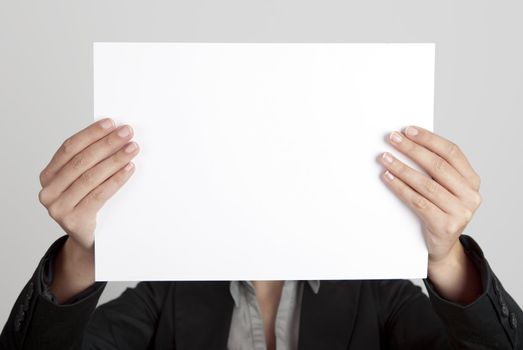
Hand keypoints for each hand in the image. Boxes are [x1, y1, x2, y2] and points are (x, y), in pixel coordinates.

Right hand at [38, 118, 138, 301]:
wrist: (91, 244)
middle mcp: (48, 191)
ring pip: (90, 176)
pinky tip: (129, 168)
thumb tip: (115, 133)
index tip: (111, 123)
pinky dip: (116, 179)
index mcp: (48, 176)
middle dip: (106, 144)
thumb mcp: (87, 183)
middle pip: (81, 160)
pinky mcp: (73, 221)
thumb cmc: (92, 207)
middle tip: (127, 132)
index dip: (91, 134)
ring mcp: (57, 208)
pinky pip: (98, 194)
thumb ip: (92, 162)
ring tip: (133, 148)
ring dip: (114, 159)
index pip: (69, 148)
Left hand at [379, 125, 482, 303]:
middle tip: (392, 139)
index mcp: (472, 180)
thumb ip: (435, 169)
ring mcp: (460, 212)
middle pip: (437, 165)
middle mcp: (470, 195)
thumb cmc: (438, 210)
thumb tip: (407, 141)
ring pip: (425, 184)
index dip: (429, 139)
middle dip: (412, 149)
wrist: (441, 246)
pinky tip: (387, 178)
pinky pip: (418, 201)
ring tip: (384, 158)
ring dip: (401, 167)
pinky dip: (400, 187)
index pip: (452, 152)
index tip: (408, 130)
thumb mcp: (444, 189)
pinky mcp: (445, 225)